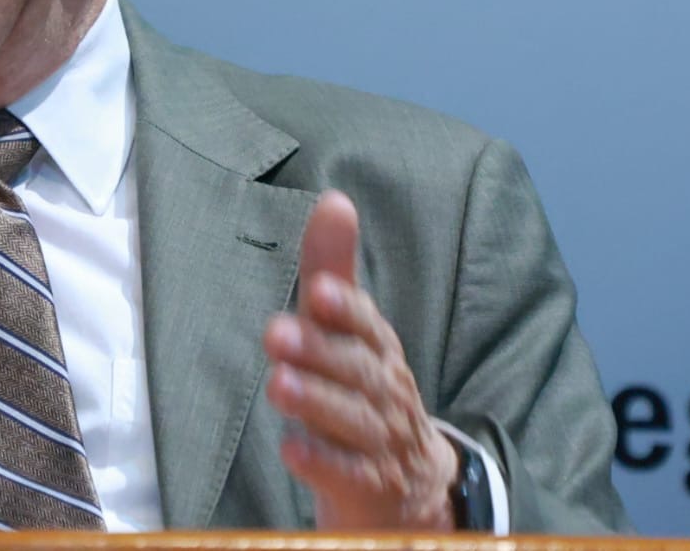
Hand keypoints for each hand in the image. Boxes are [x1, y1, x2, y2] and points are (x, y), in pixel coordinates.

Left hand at [262, 189, 458, 529]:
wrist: (412, 488)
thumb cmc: (367, 392)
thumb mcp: (352, 331)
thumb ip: (335, 268)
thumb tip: (333, 199)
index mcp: (379, 351)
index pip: (367, 326)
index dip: (346, 310)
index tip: (319, 290)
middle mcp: (385, 394)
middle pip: (357, 372)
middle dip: (319, 352)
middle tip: (276, 334)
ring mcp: (381, 443)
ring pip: (352, 422)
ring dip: (316, 402)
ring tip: (278, 385)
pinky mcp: (368, 489)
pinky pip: (348, 477)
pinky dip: (321, 463)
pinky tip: (291, 450)